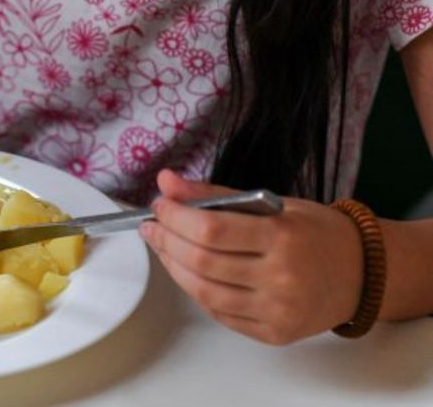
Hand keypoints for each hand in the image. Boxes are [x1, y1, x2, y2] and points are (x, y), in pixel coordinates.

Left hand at [140, 169, 363, 344]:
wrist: (363, 274)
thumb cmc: (315, 233)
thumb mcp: (273, 203)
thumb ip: (216, 195)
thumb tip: (167, 181)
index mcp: (283, 237)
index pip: (211, 228)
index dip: (176, 217)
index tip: (159, 205)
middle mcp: (281, 277)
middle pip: (202, 261)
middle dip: (167, 241)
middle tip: (153, 226)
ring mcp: (277, 310)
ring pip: (204, 292)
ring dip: (174, 267)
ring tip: (164, 247)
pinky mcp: (274, 333)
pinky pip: (220, 313)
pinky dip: (196, 290)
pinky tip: (188, 271)